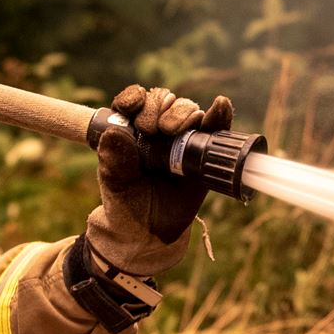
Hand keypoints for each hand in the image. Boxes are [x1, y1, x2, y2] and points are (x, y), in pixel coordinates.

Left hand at [86, 84, 233, 276]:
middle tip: (155, 129)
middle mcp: (156, 129)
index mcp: (129, 132)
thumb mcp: (116, 186)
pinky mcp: (204, 152)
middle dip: (160, 107)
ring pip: (186, 109)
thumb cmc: (128, 207)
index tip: (132, 106)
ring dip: (184, 113)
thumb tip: (114, 132)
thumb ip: (114, 161)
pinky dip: (219, 116)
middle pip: (162, 100)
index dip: (133, 98)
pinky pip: (214, 128)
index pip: (132, 102)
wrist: (151, 235)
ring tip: (176, 131)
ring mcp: (182, 139)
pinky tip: (219, 107)